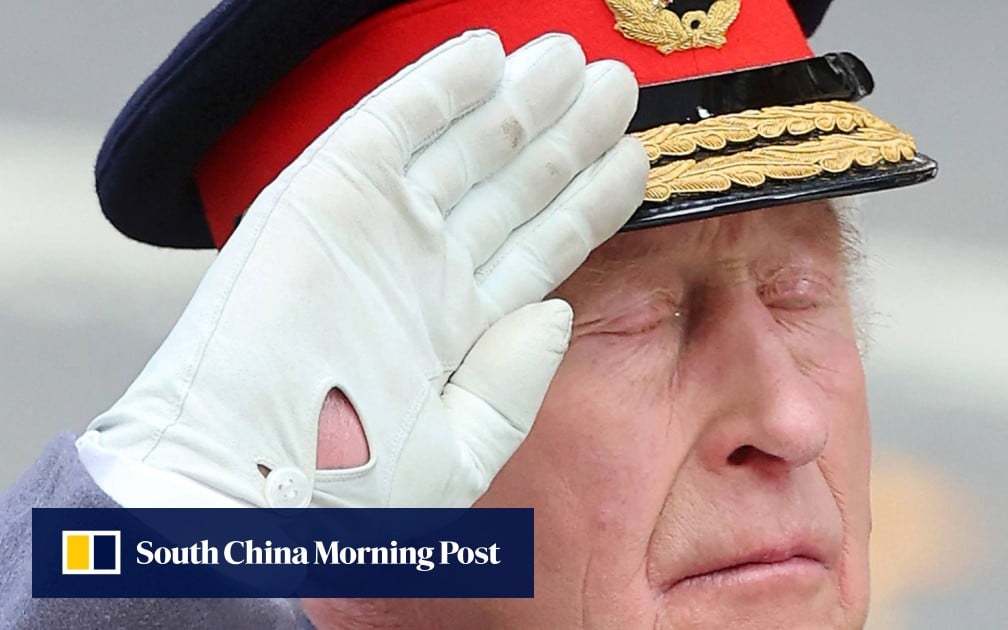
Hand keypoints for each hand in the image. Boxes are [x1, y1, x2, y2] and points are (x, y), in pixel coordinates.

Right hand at [86, 30, 647, 507]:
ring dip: (522, 101)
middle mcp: (425, 267)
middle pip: (516, 185)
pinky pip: (393, 124)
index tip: (636, 160)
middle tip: (620, 88)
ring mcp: (379, 227)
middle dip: (569, 136)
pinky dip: (438, 85)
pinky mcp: (327, 194)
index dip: (589, 201)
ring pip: (467, 145)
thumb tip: (557, 312)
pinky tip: (490, 53)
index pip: (541, 244)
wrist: (246, 485)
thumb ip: (513, 383)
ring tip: (579, 61)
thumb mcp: (458, 451)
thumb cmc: (344, 494)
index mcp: (458, 325)